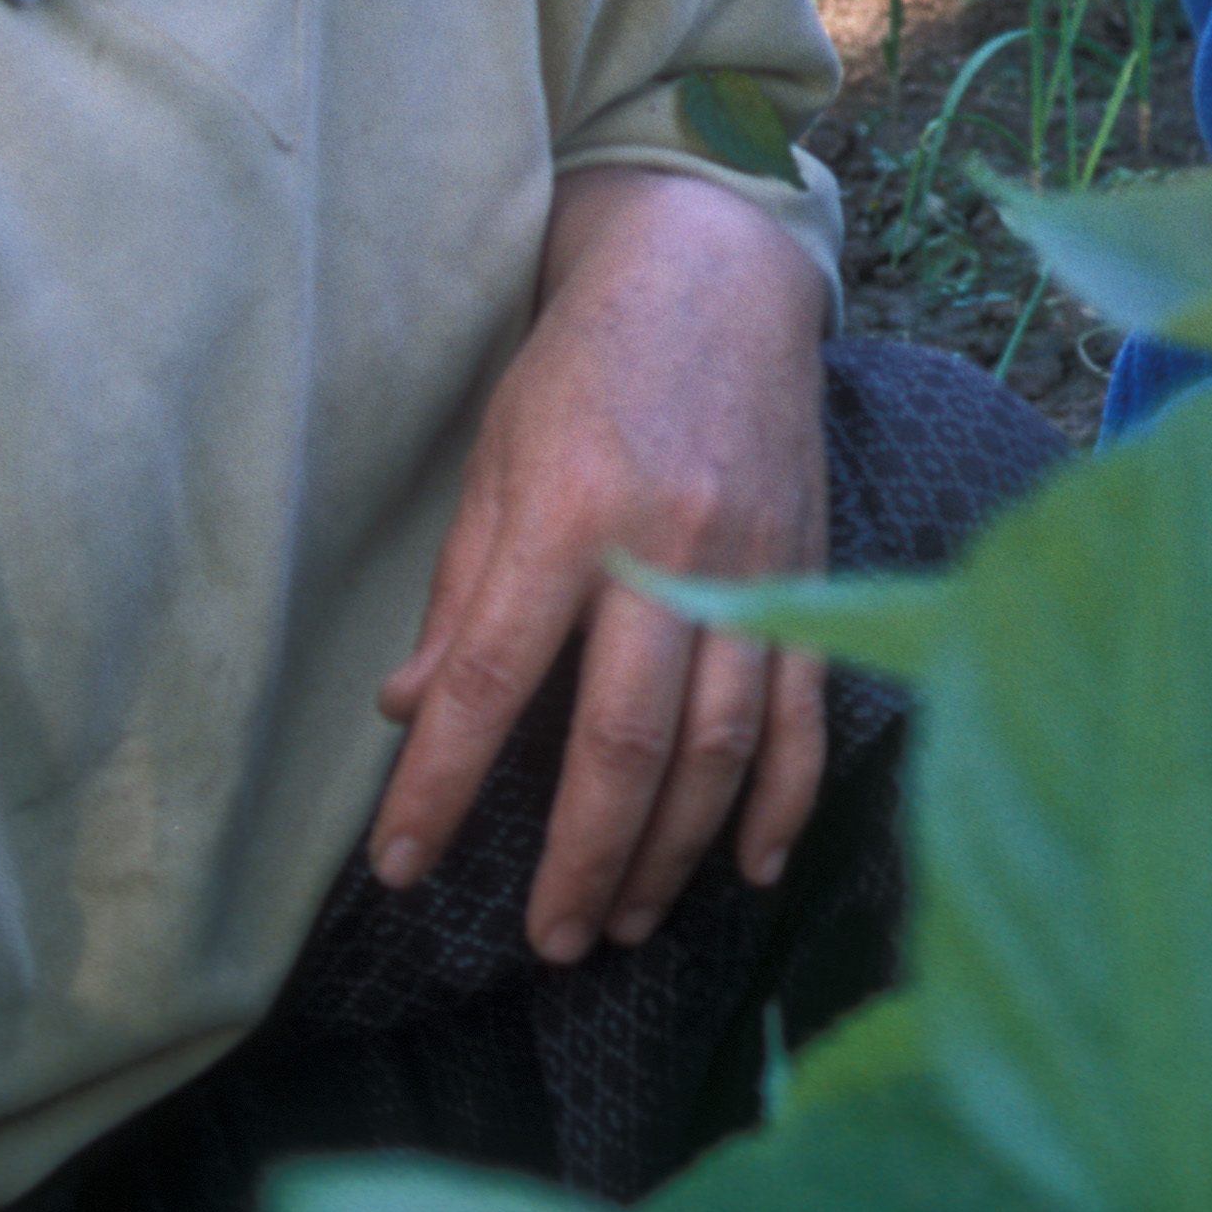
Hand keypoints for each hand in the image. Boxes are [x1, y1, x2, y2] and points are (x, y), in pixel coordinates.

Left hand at [370, 168, 830, 964]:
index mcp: (569, 514)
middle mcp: (669, 548)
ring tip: (622, 920)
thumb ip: (464, 590)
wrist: (717, 269)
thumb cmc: (584, 363)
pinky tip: (748, 868)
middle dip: (580, 857)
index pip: (490, 680)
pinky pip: (806, 712)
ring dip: (672, 853)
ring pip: (720, 748)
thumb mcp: (497, 456)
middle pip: (624, 742)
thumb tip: (407, 709)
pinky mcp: (810, 572)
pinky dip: (781, 800)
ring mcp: (755, 566)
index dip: (440, 785)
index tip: (401, 868)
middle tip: (547, 942)